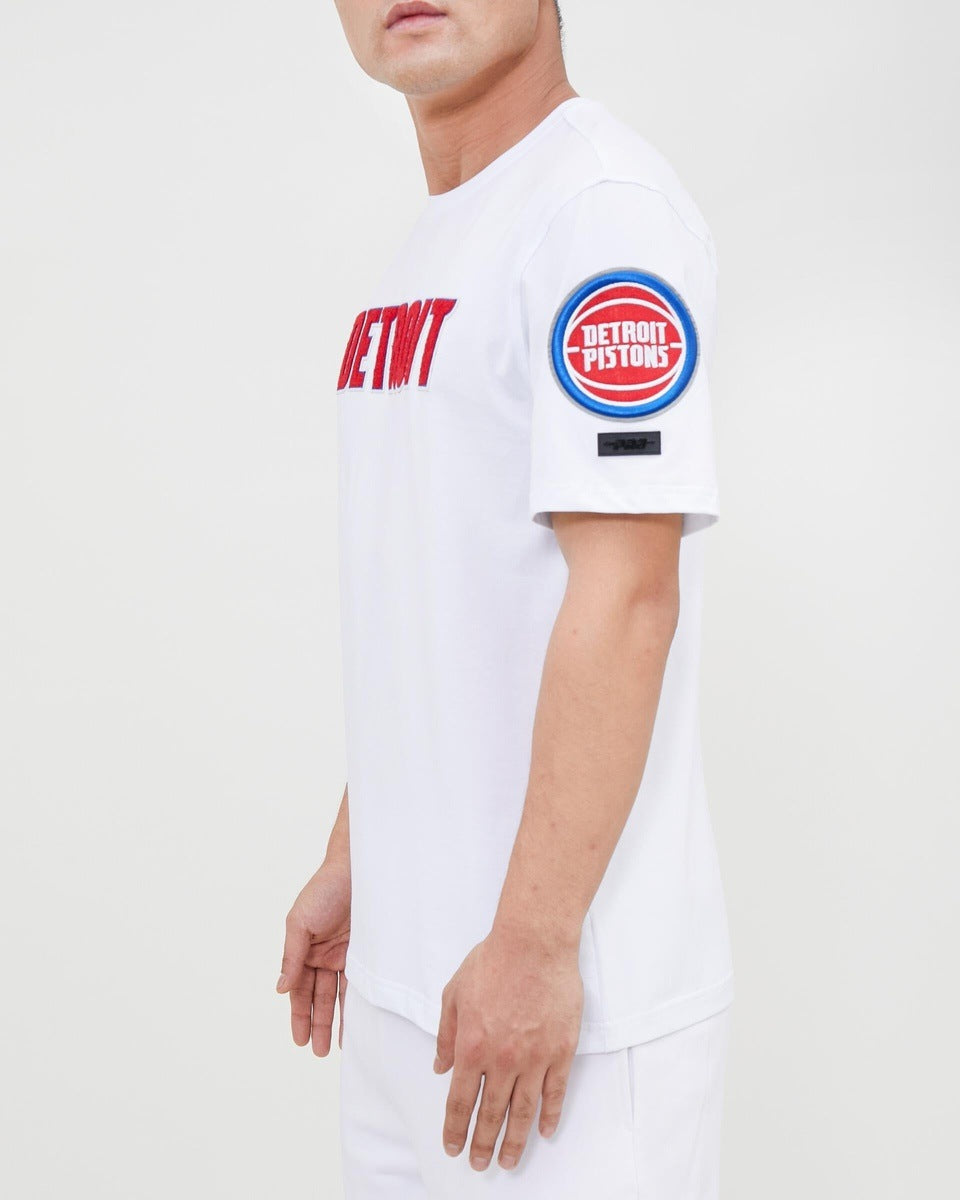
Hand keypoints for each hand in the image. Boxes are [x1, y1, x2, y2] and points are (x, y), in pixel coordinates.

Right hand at [277, 859, 350, 1055]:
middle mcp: (322, 955)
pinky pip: (359, 982)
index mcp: (303, 949)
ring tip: (338, 1047)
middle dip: (318, 1024)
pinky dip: (358, 1002)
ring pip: (339, 994)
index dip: (299, 1015)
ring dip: (337, 1019)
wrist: (360, 869)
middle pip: (318, 997)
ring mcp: (344, 954)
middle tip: (319, 1053)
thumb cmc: (324, 890)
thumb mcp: (300, 922)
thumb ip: (291, 956)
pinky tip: (361, 1021)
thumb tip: (280, 988)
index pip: (299, 990)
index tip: (300, 1041)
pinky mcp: (365, 951)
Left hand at [434, 927, 582, 1171]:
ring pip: (524, 1111)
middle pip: (491, 1113)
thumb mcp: (455, 994)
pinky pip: (556, 1091)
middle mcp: (502, 1059)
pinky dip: (551, 1114)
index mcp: (472, 1046)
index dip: (455, 1127)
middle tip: (479, 1164)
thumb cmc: (493, 961)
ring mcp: (535, 1057)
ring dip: (515, 1140)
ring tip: (508, 1161)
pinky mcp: (561, 1049)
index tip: (453, 1146)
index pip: (460, 1099)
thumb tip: (440, 1066)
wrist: (534, 942)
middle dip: (483, 1143)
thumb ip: (446, 1034)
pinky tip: (545, 1131)